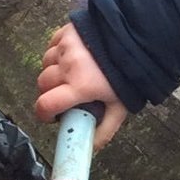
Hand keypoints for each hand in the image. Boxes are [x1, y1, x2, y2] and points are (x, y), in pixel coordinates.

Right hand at [38, 24, 129, 147]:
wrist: (136, 41)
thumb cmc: (128, 75)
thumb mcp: (119, 107)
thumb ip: (104, 130)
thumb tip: (90, 148)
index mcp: (80, 86)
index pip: (45, 105)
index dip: (43, 114)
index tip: (49, 116)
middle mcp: (68, 66)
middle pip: (42, 84)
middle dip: (49, 93)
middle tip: (63, 96)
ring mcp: (66, 47)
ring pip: (45, 64)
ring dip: (52, 72)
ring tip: (69, 75)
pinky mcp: (67, 32)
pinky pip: (51, 45)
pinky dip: (56, 53)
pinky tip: (70, 58)